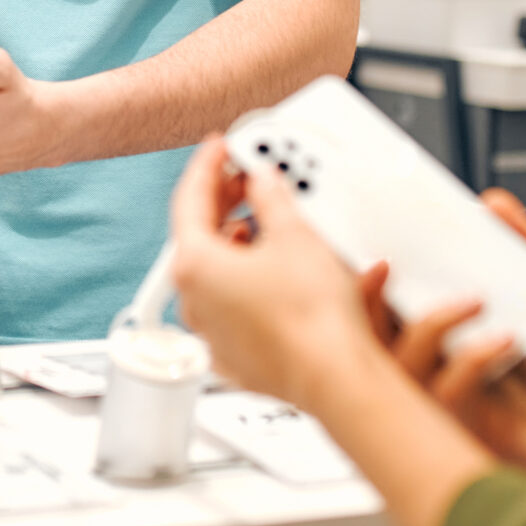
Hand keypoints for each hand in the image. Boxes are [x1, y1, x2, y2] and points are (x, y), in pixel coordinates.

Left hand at [168, 137, 385, 410]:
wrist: (335, 377)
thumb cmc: (312, 317)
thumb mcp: (294, 234)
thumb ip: (270, 197)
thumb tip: (261, 181)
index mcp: (194, 265)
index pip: (190, 199)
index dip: (207, 166)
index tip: (219, 148)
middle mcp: (193, 301)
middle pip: (197, 236)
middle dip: (222, 202)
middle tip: (244, 178)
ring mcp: (211, 332)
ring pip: (213, 273)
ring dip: (233, 241)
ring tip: (264, 221)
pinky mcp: (234, 354)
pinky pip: (230, 305)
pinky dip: (244, 280)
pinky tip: (270, 270)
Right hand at [359, 189, 525, 521]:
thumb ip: (522, 250)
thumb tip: (493, 204)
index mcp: (450, 338)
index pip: (385, 309)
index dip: (362, 281)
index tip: (369, 245)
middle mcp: (441, 369)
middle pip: (371, 338)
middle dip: (369, 300)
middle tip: (389, 264)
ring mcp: (450, 402)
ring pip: (401, 365)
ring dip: (430, 323)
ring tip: (474, 297)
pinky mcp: (471, 428)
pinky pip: (448, 392)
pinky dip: (472, 357)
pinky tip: (506, 338)